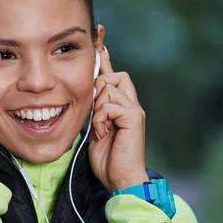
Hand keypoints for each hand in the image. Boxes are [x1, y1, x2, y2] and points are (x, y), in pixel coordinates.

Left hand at [88, 47, 148, 192]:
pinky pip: (108, 104)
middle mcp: (132, 104)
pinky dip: (100, 118)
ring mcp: (134, 109)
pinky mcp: (134, 116)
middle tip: (96, 113)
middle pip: (115, 75)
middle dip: (99, 86)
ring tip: (100, 129)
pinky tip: (104, 133)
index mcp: (122, 107)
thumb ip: (95, 111)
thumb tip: (87, 95)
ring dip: (97, 109)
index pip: (114, 76)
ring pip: (108, 88)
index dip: (105, 60)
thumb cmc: (108, 159)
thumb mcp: (96, 130)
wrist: (120, 179)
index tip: (99, 43)